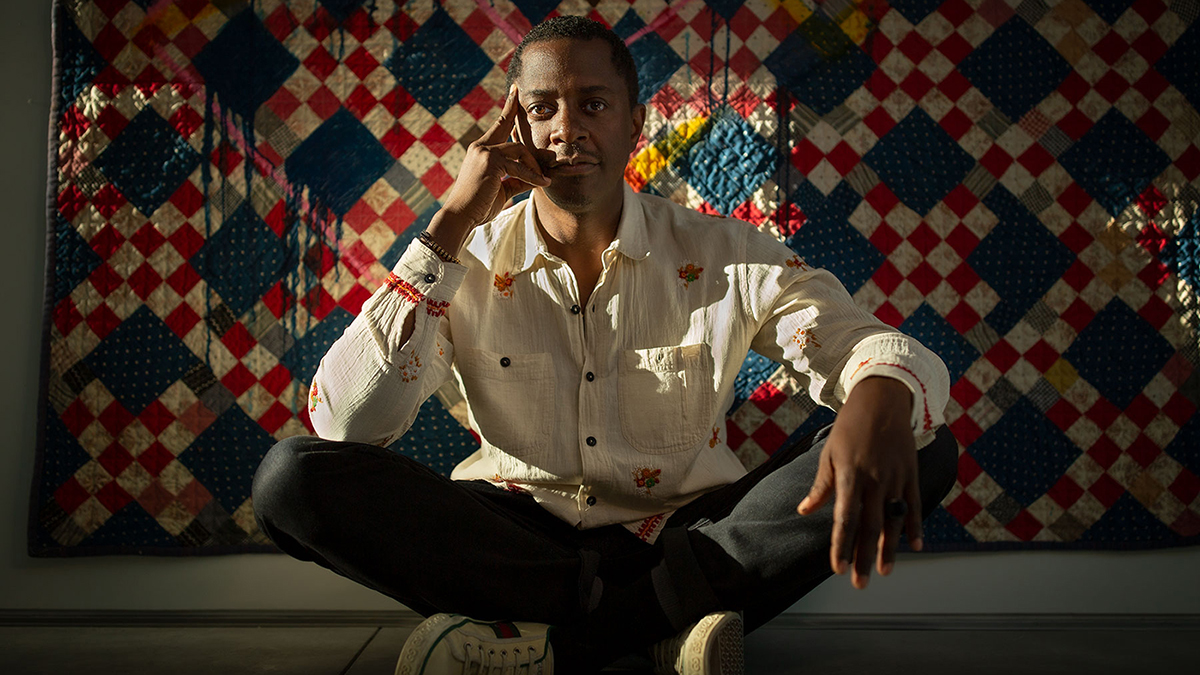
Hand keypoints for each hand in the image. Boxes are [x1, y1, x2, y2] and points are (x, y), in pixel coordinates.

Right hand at [432, 84, 549, 243]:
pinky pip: (519, 167)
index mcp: (480, 151)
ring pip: (519, 150)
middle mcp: (480, 147)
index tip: (515, 92)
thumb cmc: (478, 206)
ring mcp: (484, 152)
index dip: (508, 109)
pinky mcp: (490, 162)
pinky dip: (533, 176)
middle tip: (522, 99)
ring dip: (533, 166)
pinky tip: (543, 184)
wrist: (460, 216)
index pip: (497, 127)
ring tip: (542, 180)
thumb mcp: (501, 190)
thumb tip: (534, 179)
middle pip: (505, 126)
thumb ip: (516, 181)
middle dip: (515, 111)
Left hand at [796, 377, 920, 588]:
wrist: (882, 399)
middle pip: (869, 526)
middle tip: (860, 583)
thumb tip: (805, 510)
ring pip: (894, 520)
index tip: (836, 568)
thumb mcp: (829, 453)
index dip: (841, 544)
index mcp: (849, 475)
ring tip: (884, 571)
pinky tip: (916, 546)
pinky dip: (916, 526)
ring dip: (890, 548)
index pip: (844, 518)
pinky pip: (915, 504)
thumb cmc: (849, 428)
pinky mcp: (911, 473)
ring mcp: (895, 477)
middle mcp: (874, 479)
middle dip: (864, 557)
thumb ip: (821, 486)